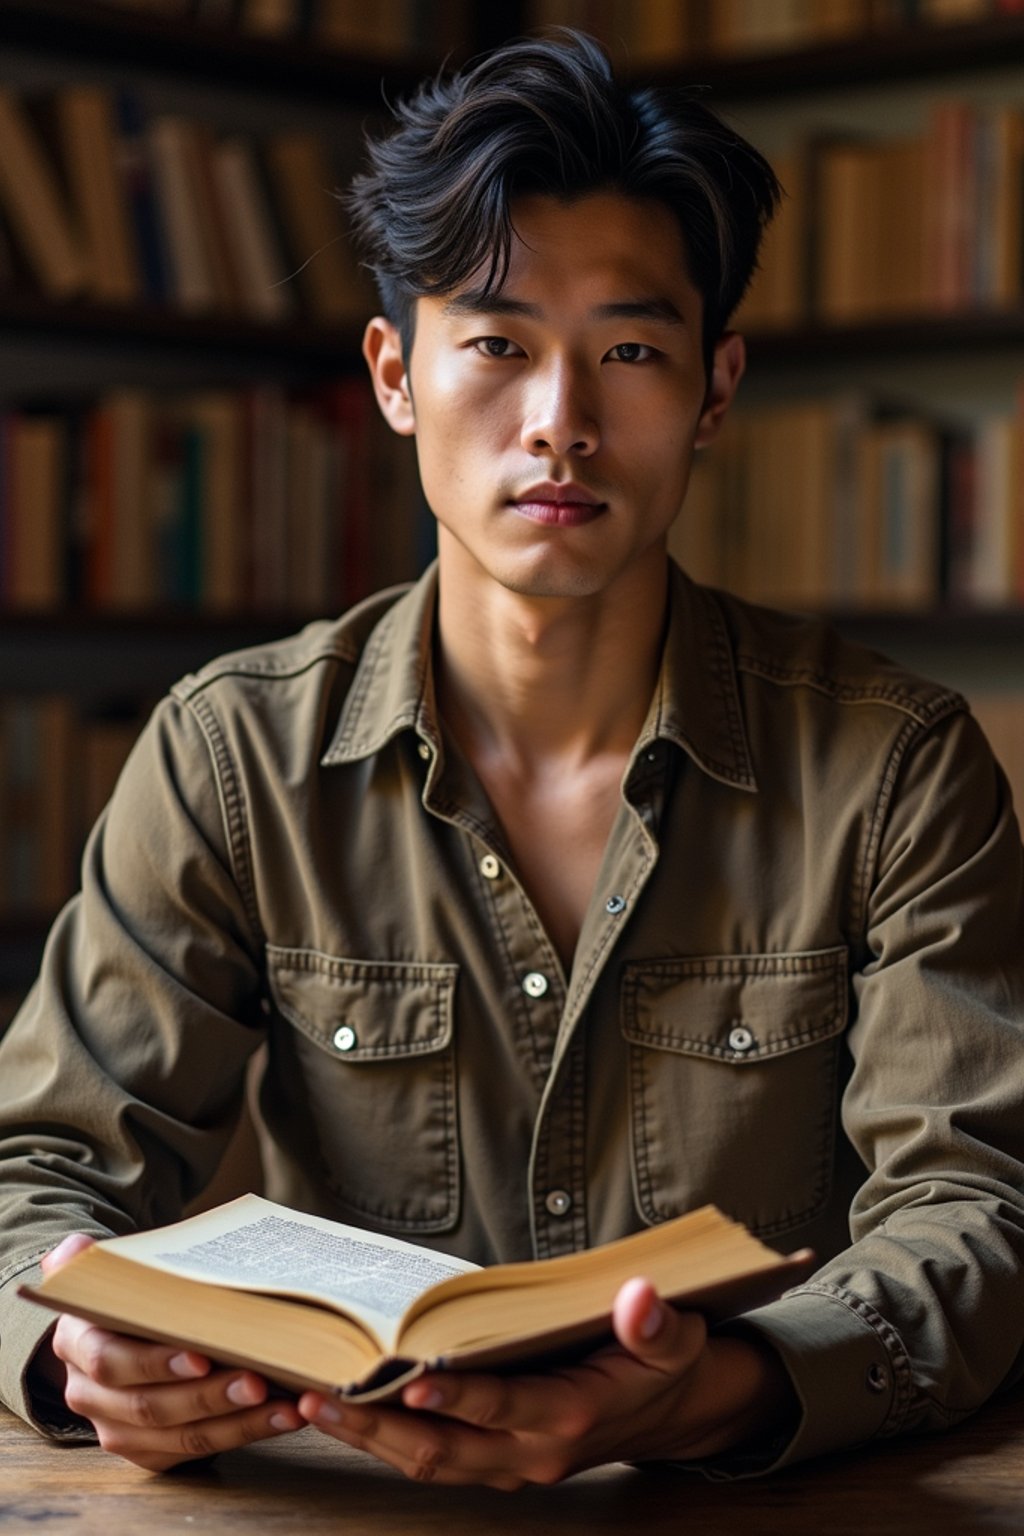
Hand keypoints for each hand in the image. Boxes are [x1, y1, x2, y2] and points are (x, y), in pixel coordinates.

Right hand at [36, 1233, 304, 1471]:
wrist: (119, 1328)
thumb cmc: (130, 1294)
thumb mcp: (110, 1273)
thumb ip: (93, 1262)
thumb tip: (76, 1250)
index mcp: (78, 1346)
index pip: (113, 1362)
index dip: (156, 1363)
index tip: (202, 1356)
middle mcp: (90, 1397)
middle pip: (152, 1407)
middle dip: (210, 1397)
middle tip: (259, 1380)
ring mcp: (118, 1431)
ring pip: (182, 1437)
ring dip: (239, 1423)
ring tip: (286, 1405)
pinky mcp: (151, 1452)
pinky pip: (200, 1451)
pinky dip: (246, 1434)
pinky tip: (284, 1416)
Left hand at [297, 1276, 797, 1489]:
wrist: (674, 1412)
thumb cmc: (667, 1364)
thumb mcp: (676, 1337)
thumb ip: (656, 1322)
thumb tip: (638, 1297)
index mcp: (571, 1415)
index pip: (503, 1406)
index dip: (458, 1395)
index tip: (410, 1377)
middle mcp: (532, 1451)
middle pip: (443, 1448)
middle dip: (376, 1426)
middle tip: (318, 1399)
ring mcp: (510, 1463)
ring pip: (427, 1460)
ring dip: (368, 1437)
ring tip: (310, 1406)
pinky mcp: (496, 1459)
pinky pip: (432, 1457)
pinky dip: (385, 1439)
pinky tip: (346, 1412)